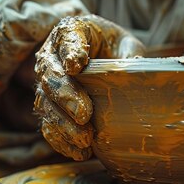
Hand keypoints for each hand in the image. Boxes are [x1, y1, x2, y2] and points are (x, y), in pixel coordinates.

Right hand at [34, 15, 144, 159]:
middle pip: (51, 75)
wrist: (98, 55)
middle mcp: (51, 56)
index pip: (67, 37)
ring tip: (85, 139)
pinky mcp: (48, 106)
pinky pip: (48, 125)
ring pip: (46, 103)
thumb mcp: (125, 44)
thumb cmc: (112, 46)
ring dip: (63, 124)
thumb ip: (130, 55)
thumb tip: (138, 75)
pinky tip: (79, 152)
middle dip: (66, 95)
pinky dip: (61, 141)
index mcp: (70, 31)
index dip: (70, 50)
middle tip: (83, 113)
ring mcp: (46, 83)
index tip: (77, 64)